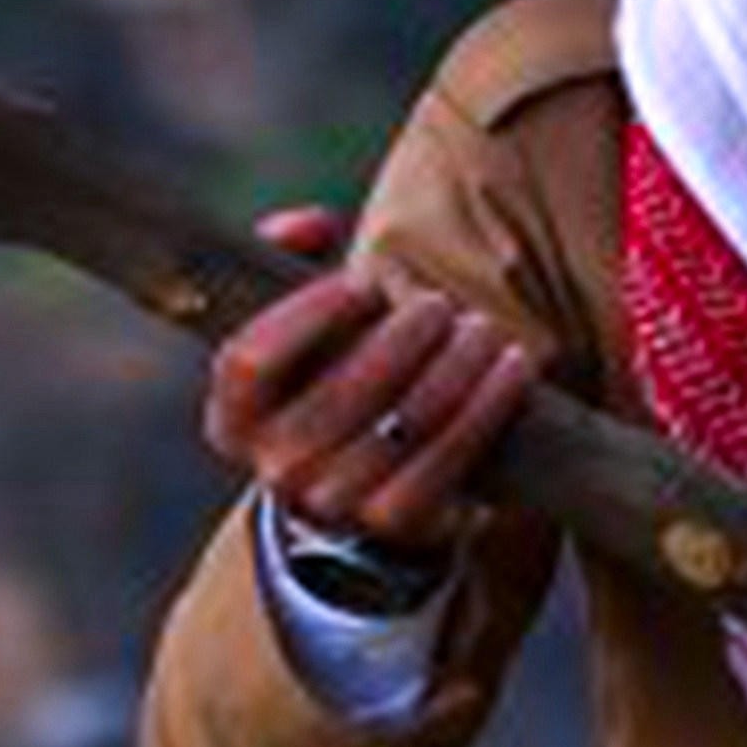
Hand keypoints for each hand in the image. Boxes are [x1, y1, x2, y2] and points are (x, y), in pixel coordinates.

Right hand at [200, 204, 541, 555]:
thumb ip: (290, 255)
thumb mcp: (297, 320)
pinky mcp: (398, 522)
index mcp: (233, 418)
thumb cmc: (331, 369)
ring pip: (402, 428)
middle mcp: (276, 469)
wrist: (360, 476)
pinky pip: (446, 464)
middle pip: (340, 396)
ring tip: (482, 329)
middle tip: (438, 304)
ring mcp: (336, 504)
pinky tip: (512, 366)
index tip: (362, 284)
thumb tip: (310, 224)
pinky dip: (485, 408)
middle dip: (401, 339)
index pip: (249, 364)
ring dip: (454, 369)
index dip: (306, 316)